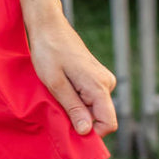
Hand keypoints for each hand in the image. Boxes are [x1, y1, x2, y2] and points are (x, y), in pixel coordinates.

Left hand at [27, 14, 117, 137]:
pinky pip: (90, 98)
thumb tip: (86, 132)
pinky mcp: (96, 77)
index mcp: (99, 86)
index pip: (109, 123)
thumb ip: (73, 108)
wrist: (48, 26)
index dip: (90, 132)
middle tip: (57, 104)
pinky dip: (76, 98)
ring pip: (94, 108)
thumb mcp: (55, 83)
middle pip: (100, 117)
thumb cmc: (48, 51)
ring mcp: (103, 79)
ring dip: (76, 107)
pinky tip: (62, 86)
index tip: (68, 125)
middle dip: (80, 118)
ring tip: (58, 90)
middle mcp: (107, 83)